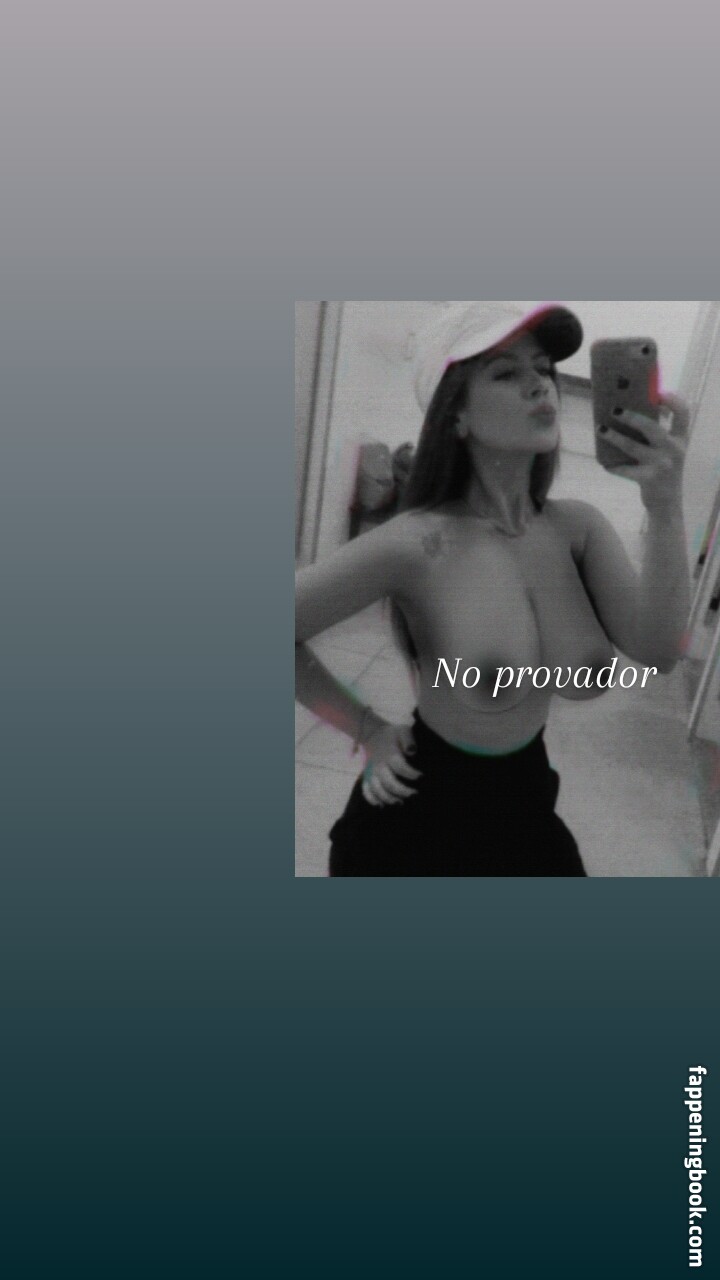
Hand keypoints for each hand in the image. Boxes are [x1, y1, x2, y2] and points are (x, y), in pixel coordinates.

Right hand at [361, 721, 421, 806]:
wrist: (374, 735)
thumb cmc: (393, 735)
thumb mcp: (403, 731)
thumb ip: (408, 740)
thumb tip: (412, 751)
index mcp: (390, 754)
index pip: (400, 766)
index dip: (411, 773)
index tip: (421, 777)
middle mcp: (380, 765)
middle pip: (388, 782)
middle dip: (402, 790)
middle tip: (414, 795)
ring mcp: (372, 773)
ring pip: (377, 789)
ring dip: (388, 798)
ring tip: (400, 803)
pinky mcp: (367, 777)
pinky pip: (366, 790)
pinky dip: (372, 799)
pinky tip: (381, 805)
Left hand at [601, 392, 688, 513]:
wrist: (667, 502)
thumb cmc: (663, 470)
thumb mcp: (668, 450)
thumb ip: (658, 433)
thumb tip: (629, 411)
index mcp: (680, 438)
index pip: (683, 413)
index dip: (672, 400)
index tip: (657, 394)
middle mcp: (674, 449)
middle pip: (651, 427)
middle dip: (631, 417)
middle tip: (614, 410)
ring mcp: (662, 464)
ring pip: (632, 446)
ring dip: (614, 437)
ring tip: (601, 429)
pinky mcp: (649, 478)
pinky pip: (625, 469)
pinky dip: (613, 466)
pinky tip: (605, 463)